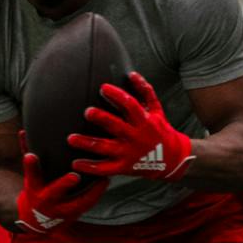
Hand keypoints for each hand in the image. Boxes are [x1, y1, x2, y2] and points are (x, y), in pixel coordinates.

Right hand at [14, 132, 107, 234]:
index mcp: (34, 189)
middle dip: (64, 184)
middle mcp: (46, 201)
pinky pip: (86, 205)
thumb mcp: (30, 177)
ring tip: (102, 177)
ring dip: (91, 191)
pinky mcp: (73, 215)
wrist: (38, 223)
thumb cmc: (36, 192)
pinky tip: (105, 181)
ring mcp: (61, 210)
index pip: (32, 176)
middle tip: (75, 176)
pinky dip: (97, 194)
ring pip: (77, 202)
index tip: (30, 156)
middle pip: (54, 192)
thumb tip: (22, 131)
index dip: (31, 166)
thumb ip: (30, 156)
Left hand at [68, 73, 195, 180]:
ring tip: (71, 138)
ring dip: (87, 143)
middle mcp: (135, 137)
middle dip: (101, 118)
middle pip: (116, 126)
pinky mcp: (123, 167)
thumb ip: (145, 91)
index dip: (117, 96)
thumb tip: (132, 74)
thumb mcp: (157, 110)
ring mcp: (128, 153)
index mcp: (144, 121)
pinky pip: (104, 169)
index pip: (130, 105)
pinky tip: (75, 163)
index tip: (102, 88)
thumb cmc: (160, 130)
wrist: (172, 159)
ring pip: (105, 148)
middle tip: (86, 112)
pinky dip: (89, 167)